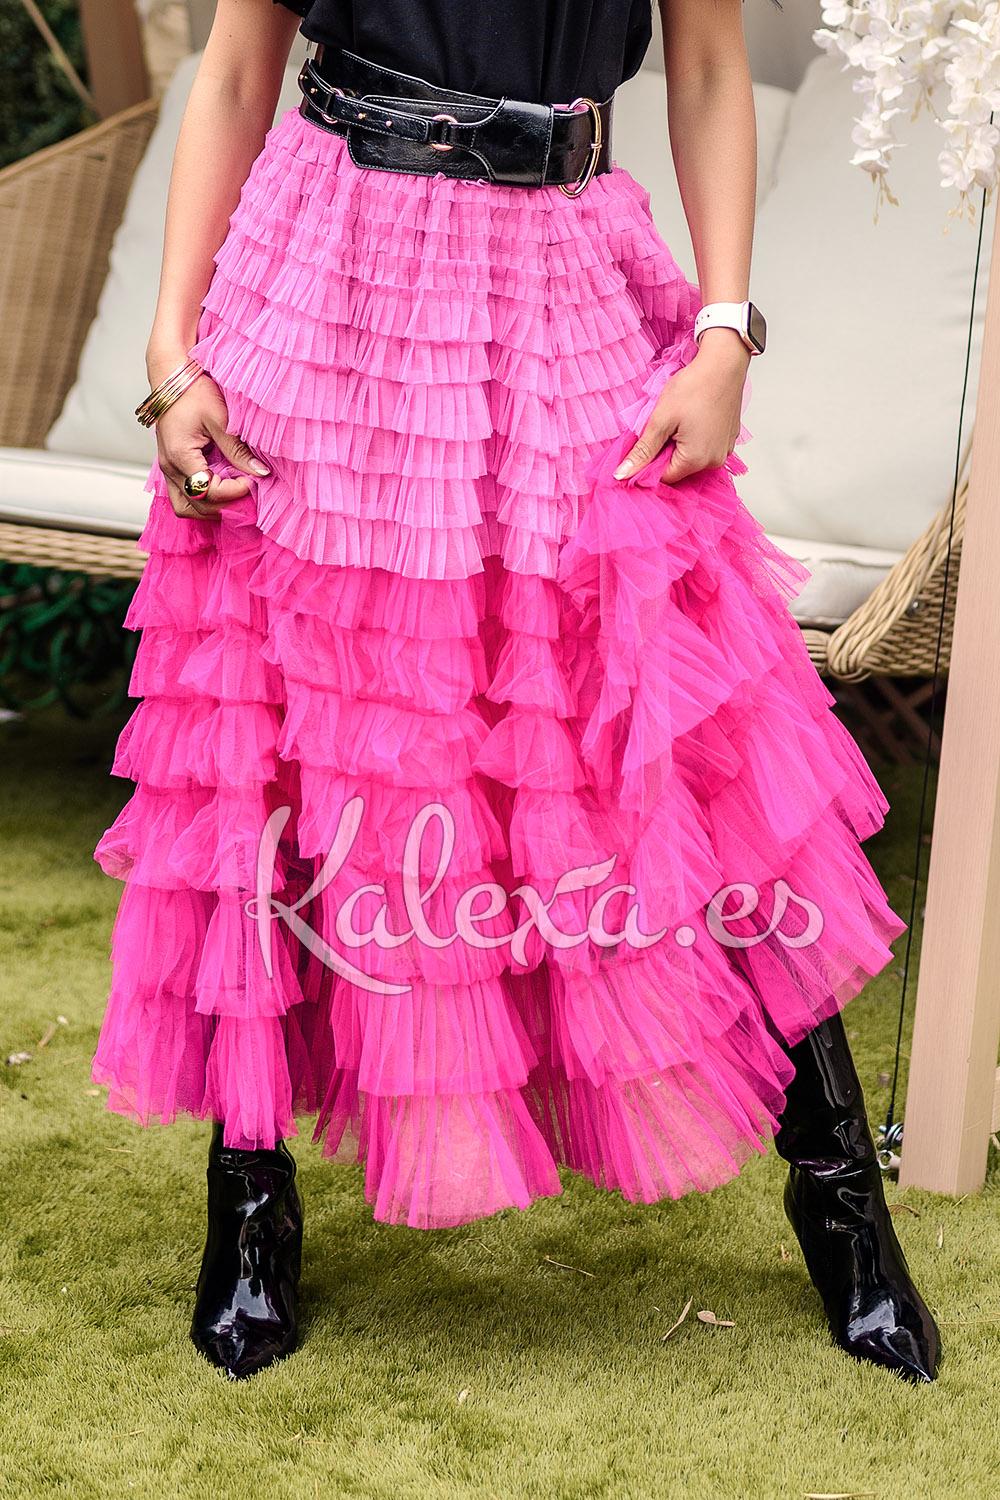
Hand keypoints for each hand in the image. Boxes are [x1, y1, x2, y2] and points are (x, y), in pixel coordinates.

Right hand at [147, 351, 268, 519]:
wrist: (171, 376)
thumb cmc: (193, 391)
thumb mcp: (220, 419)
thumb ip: (238, 450)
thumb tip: (260, 473)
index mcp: (180, 456)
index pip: (209, 492)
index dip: (234, 492)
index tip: (253, 482)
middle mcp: (169, 468)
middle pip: (197, 507)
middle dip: (225, 505)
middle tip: (248, 492)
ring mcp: (168, 469)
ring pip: (186, 507)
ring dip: (211, 508)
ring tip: (234, 495)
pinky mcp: (172, 466)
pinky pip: (184, 495)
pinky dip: (203, 499)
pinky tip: (222, 487)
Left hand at [614, 330, 750, 485]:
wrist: (724, 363)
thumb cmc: (694, 387)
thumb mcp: (661, 419)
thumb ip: (642, 451)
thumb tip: (622, 475)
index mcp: (696, 460)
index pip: (663, 477)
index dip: (650, 462)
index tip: (646, 442)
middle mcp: (715, 462)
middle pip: (679, 468)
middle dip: (666, 452)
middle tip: (664, 425)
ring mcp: (725, 450)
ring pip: (692, 458)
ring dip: (681, 444)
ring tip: (680, 419)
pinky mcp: (730, 439)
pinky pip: (706, 448)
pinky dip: (696, 438)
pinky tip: (693, 418)